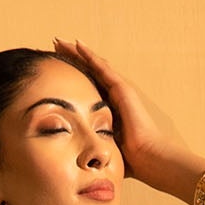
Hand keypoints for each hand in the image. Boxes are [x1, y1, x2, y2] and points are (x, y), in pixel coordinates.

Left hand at [50, 39, 177, 184]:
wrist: (149, 159)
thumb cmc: (132, 162)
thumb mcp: (106, 150)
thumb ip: (94, 149)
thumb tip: (78, 162)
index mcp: (110, 111)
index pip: (88, 89)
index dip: (72, 79)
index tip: (55, 72)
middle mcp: (115, 97)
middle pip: (90, 73)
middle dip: (72, 61)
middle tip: (55, 48)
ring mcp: (120, 91)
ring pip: (94, 66)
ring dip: (77, 53)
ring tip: (60, 42)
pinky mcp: (123, 90)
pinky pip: (103, 68)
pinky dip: (90, 56)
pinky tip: (77, 45)